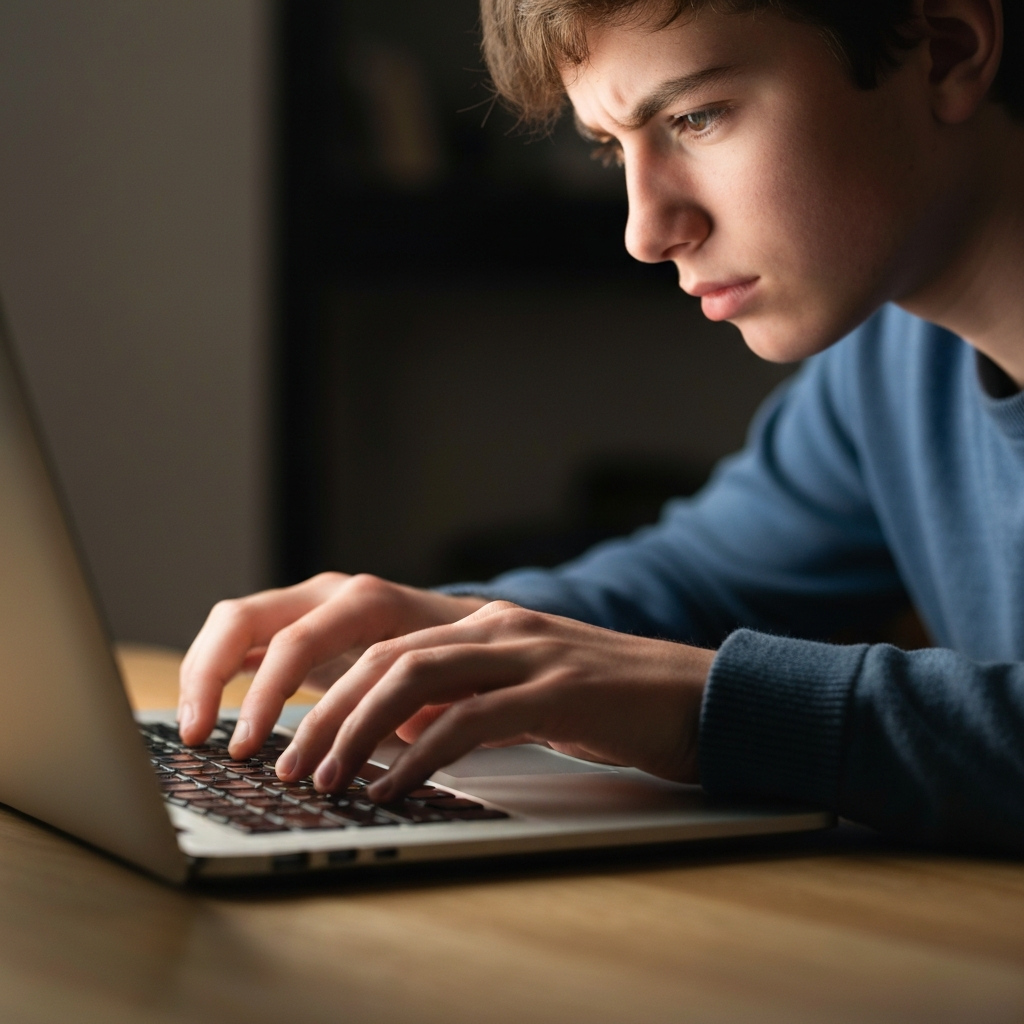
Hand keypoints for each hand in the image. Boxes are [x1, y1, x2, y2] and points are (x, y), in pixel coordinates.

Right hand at [177, 572, 486, 747]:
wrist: (468, 627)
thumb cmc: (457, 657)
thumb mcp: (440, 680)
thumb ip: (403, 707)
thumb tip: (366, 754)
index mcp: (364, 602)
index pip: (294, 642)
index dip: (264, 694)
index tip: (245, 745)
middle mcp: (328, 594)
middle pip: (242, 619)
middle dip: (208, 677)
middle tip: (198, 737)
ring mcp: (307, 604)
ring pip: (233, 625)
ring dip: (205, 675)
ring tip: (196, 732)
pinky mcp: (296, 625)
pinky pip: (244, 639)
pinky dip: (219, 673)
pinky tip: (209, 713)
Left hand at [271, 600, 715, 801]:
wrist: (702, 697)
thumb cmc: (612, 705)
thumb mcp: (526, 695)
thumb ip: (465, 702)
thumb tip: (397, 734)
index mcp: (486, 625)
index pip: (384, 645)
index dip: (329, 689)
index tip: (294, 736)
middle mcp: (499, 627)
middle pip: (385, 658)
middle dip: (326, 712)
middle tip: (292, 765)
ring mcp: (529, 653)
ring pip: (415, 678)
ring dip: (358, 731)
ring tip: (328, 780)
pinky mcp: (558, 690)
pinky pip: (469, 720)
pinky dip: (419, 755)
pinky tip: (392, 788)